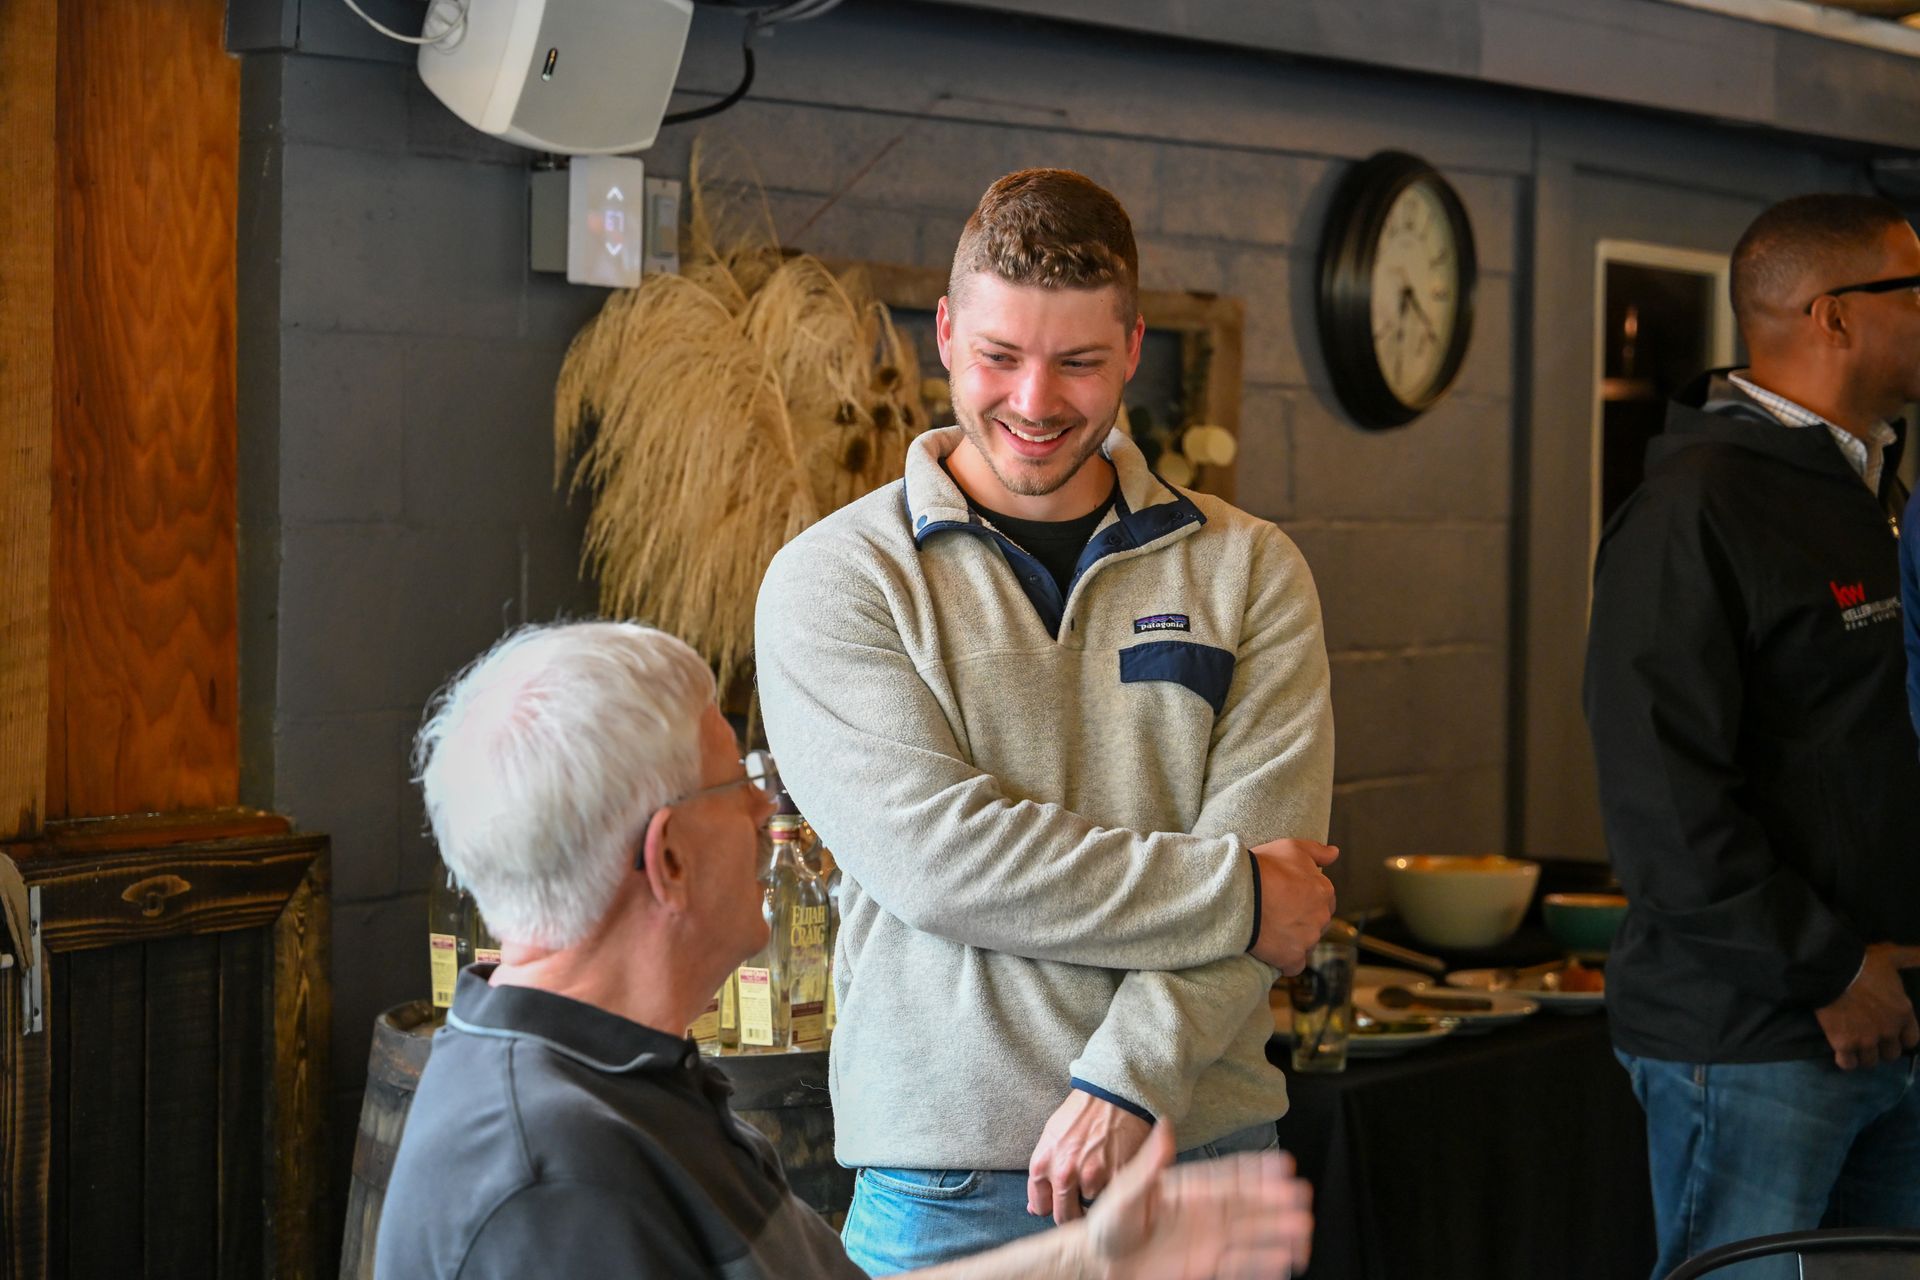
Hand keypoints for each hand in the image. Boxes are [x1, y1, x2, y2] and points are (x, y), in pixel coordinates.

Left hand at [1028, 1091, 1151, 1225]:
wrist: (1112, 1094)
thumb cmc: (1080, 1114)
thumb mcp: (1051, 1138)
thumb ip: (1042, 1175)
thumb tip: (1034, 1209)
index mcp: (1042, 1164)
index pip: (1040, 1207)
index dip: (1051, 1206)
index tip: (1060, 1201)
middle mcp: (1063, 1174)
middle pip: (1064, 1216)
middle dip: (1072, 1210)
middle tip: (1082, 1197)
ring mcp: (1090, 1176)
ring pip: (1090, 1207)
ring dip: (1095, 1196)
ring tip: (1100, 1172)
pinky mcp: (1116, 1176)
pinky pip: (1111, 1198)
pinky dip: (1113, 1189)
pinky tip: (1113, 1170)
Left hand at [1087, 1123, 1313, 1279]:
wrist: (1100, 1261)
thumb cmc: (1109, 1223)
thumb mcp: (1125, 1190)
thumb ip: (1149, 1164)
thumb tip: (1165, 1125)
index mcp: (1188, 1187)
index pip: (1229, 1175)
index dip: (1257, 1169)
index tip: (1285, 1164)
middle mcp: (1204, 1211)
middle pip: (1248, 1204)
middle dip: (1276, 1201)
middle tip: (1303, 1198)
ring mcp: (1207, 1239)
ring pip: (1249, 1234)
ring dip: (1276, 1232)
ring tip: (1303, 1232)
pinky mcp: (1205, 1265)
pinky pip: (1238, 1264)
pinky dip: (1260, 1262)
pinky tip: (1282, 1262)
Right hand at [1247, 838, 1338, 973]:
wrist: (1239, 893)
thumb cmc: (1264, 867)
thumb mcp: (1291, 848)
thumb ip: (1318, 851)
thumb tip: (1335, 853)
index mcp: (1324, 891)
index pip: (1324, 899)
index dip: (1305, 898)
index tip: (1286, 896)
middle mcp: (1322, 917)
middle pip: (1316, 922)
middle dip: (1301, 919)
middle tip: (1277, 912)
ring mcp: (1308, 939)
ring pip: (1305, 943)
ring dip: (1293, 939)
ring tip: (1269, 928)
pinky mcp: (1292, 958)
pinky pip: (1294, 965)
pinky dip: (1285, 961)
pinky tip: (1272, 950)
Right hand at [1814, 943, 1919, 1069]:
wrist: (1831, 970)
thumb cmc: (1863, 963)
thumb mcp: (1891, 956)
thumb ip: (1911, 957)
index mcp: (1903, 1013)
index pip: (1911, 1040)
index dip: (1901, 1037)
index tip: (1891, 1032)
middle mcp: (1888, 1031)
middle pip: (1891, 1054)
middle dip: (1882, 1048)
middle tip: (1870, 1038)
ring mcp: (1866, 1040)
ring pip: (1870, 1061)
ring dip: (1863, 1055)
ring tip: (1854, 1046)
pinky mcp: (1844, 1044)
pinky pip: (1848, 1064)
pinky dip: (1845, 1060)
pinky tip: (1842, 1052)